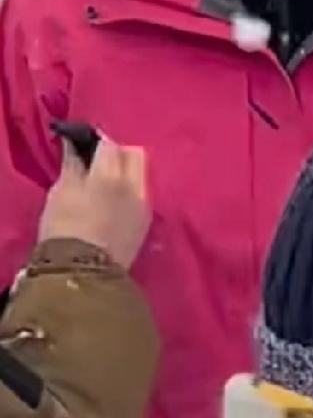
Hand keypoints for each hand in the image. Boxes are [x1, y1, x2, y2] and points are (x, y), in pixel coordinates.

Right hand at [38, 140, 149, 270]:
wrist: (82, 274)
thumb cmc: (64, 229)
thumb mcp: (62, 192)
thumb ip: (73, 165)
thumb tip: (75, 145)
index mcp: (112, 174)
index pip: (109, 144)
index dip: (95, 142)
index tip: (84, 147)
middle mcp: (136, 186)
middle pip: (135, 155)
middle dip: (119, 154)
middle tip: (98, 163)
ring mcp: (144, 206)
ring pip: (141, 176)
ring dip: (126, 175)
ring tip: (106, 186)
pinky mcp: (145, 225)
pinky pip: (141, 197)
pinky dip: (130, 194)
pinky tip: (114, 205)